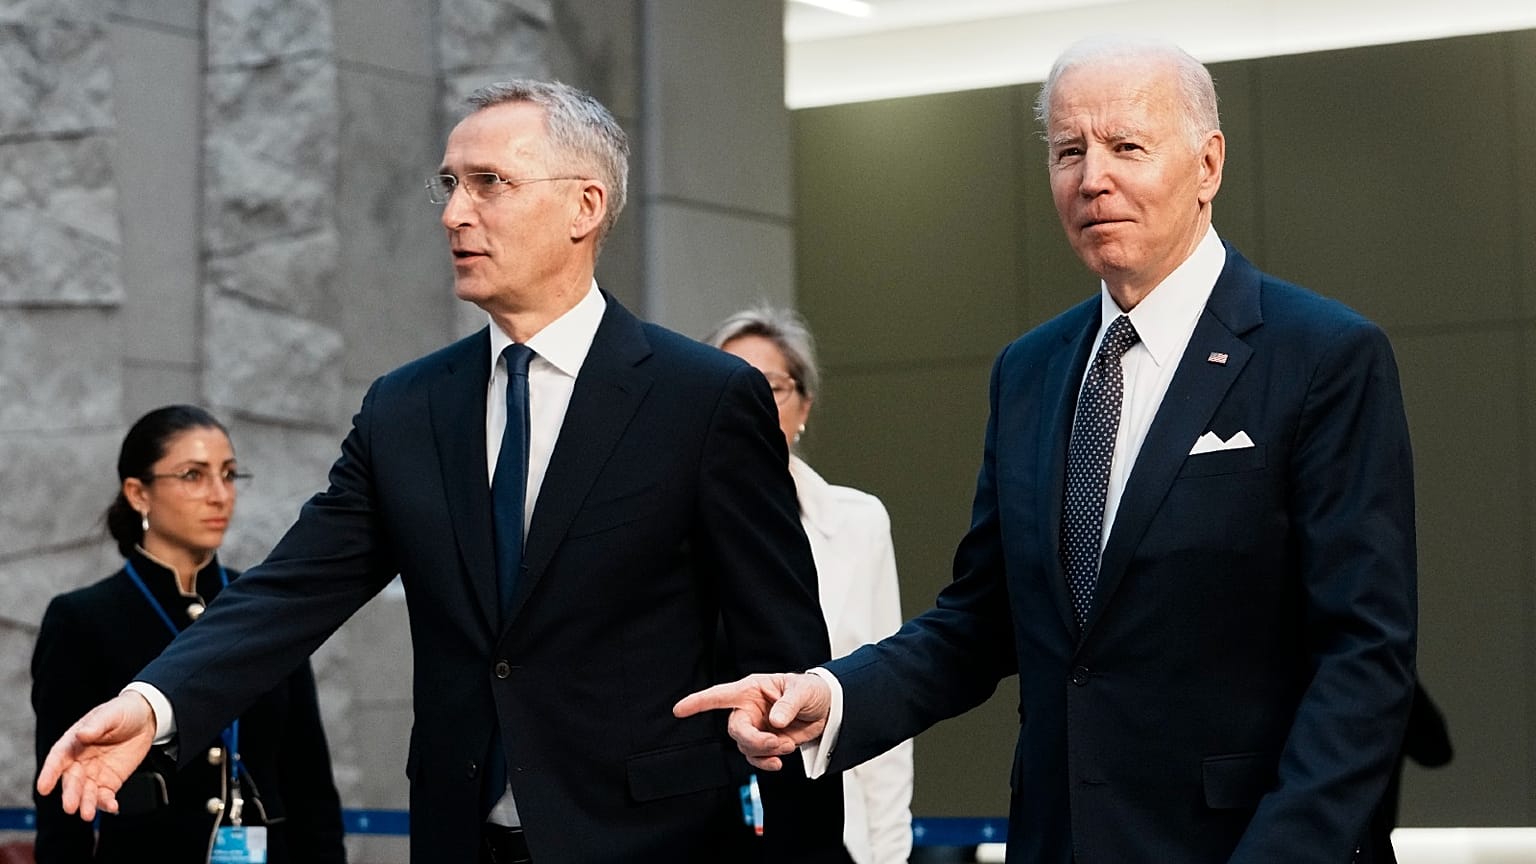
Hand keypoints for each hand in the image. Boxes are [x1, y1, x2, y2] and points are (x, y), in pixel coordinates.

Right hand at [36, 692, 156, 820]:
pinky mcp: (110, 782)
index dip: (49, 773)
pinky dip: (107, 803)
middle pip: (71, 781)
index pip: (57, 759)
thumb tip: (82, 734)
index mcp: (73, 743)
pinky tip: (112, 807)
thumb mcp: (110, 714)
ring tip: (88, 815)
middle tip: (70, 807)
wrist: (146, 718)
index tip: (43, 788)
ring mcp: (94, 773)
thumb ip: (96, 725)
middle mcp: (80, 761)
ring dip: (86, 804)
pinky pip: (105, 795)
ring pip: (86, 792)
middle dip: (70, 795)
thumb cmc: (122, 712)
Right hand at [673, 672, 831, 770]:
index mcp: (751, 689)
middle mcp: (748, 708)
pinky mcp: (764, 742)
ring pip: (745, 746)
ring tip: (787, 745)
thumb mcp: (802, 692)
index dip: (698, 702)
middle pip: (736, 729)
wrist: (828, 709)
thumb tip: (774, 722)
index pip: (719, 695)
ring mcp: (756, 727)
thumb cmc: (811, 691)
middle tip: (775, 742)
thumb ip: (788, 705)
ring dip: (765, 751)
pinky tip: (778, 762)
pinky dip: (765, 762)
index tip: (679, 710)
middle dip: (753, 740)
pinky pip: (755, 757)